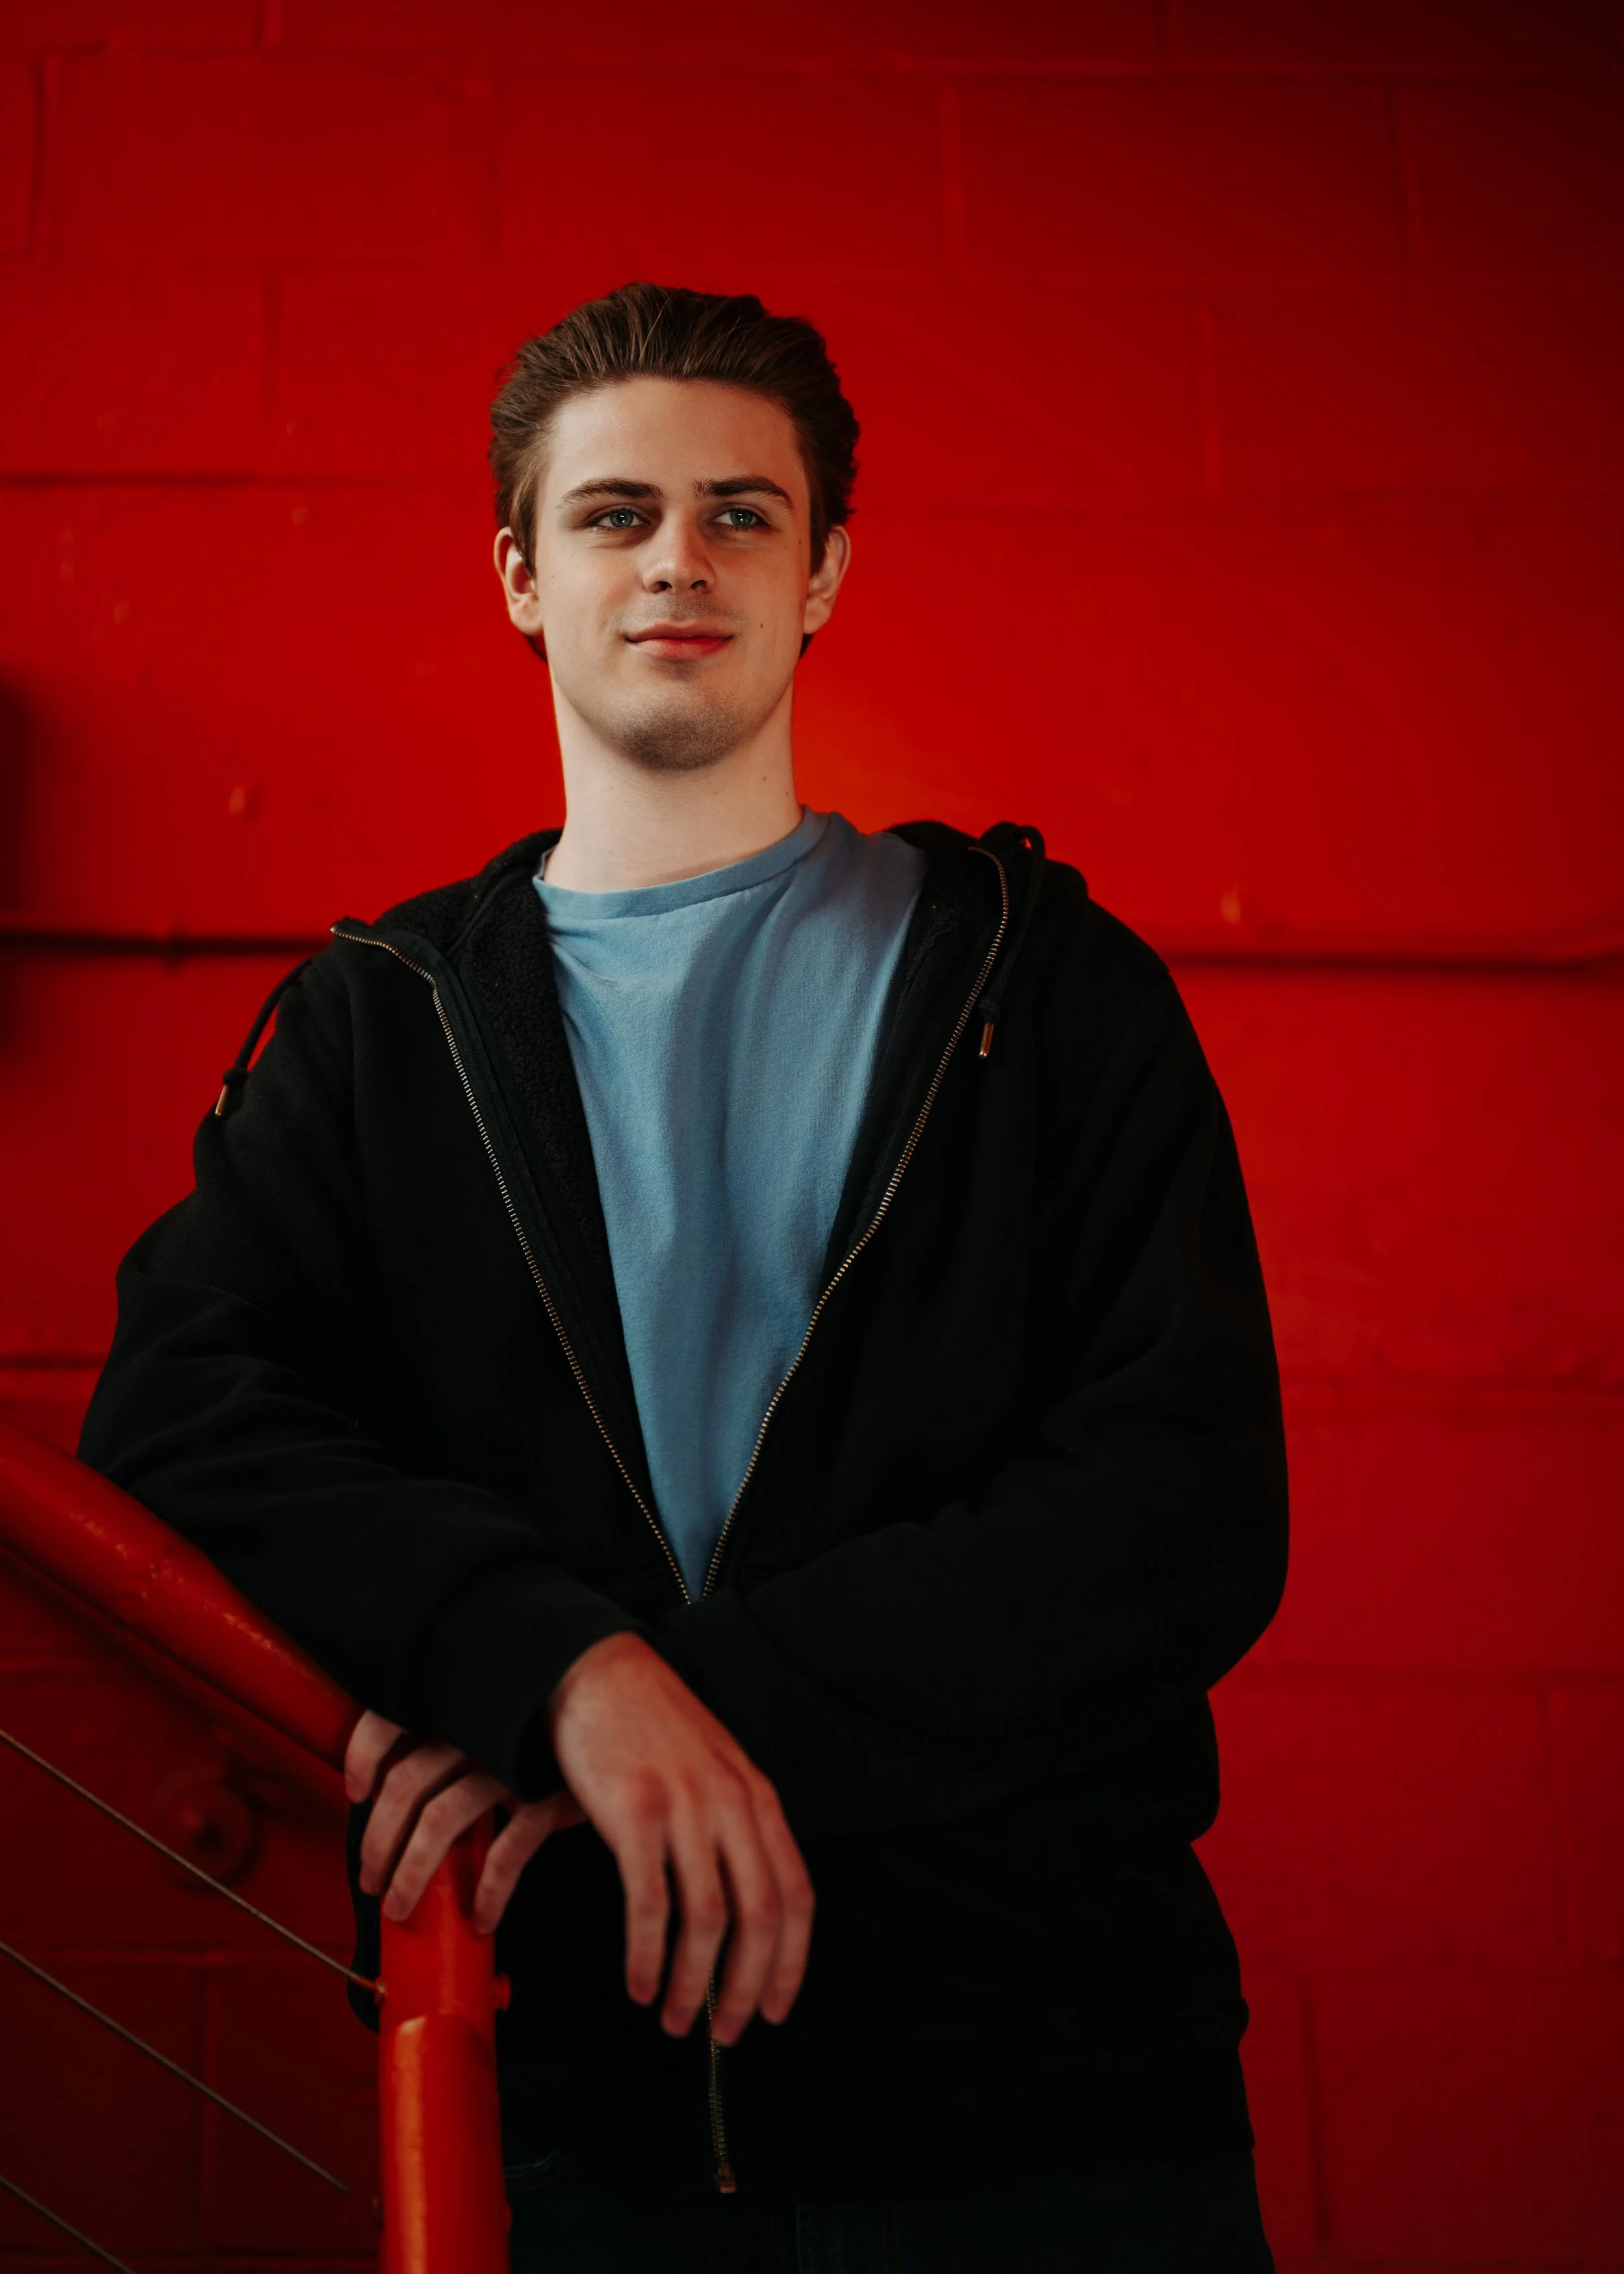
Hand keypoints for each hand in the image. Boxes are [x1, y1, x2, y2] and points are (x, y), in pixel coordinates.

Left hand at [345, 1709, 585, 1936]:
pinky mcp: (550, 1795)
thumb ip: (458, 1743)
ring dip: (412, 1874)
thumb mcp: (501, 1726)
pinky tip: (482, 1916)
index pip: (389, 1718)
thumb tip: (400, 1785)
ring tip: (401, 1906)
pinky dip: (490, 1890)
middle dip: (377, 1843)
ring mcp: (512, 1761)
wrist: (629, 1732)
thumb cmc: (555, 1736)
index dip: (363, 1756)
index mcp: (459, 1705)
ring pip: (441, 1821)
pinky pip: (507, 1850)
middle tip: (371, 1880)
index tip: (355, 1792)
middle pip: (404, 1786)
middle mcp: (478, 1728)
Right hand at [547, 1631, 814, 2045]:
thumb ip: (737, 1826)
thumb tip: (747, 1908)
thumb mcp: (717, 1769)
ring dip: (693, 1984)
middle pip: (761, 1915)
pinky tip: (639, 1984)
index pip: (796, 1894)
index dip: (791, 1962)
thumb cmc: (652, 1727)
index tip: (777, 2008)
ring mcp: (684, 1806)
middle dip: (746, 1987)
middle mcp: (731, 1803)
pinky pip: (649, 1904)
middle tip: (726, 2032)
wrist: (595, 1672)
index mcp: (758, 1797)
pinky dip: (647, 1956)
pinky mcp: (633, 1812)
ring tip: (675, 2018)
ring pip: (708, 1919)